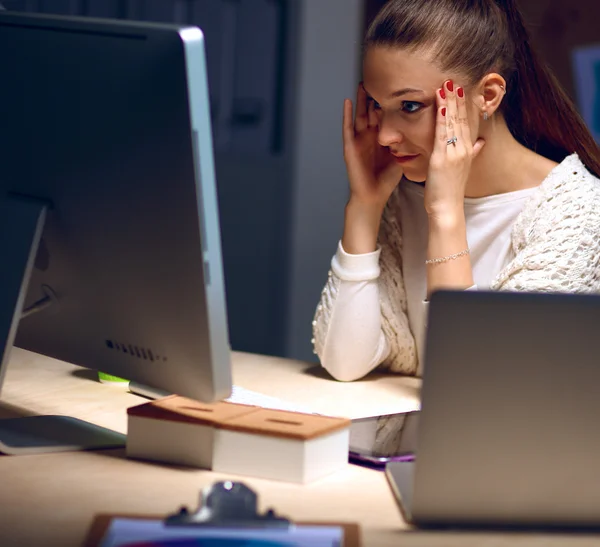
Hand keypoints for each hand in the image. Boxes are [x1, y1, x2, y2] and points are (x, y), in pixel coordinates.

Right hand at [342, 83, 403, 209]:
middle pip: (372, 111)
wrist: (372, 196)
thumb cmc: (386, 180)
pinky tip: (347, 102)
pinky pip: (347, 128)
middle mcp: (369, 137)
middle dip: (376, 95)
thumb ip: (409, 142)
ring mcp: (358, 141)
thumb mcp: (401, 156)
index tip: (400, 84)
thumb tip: (428, 131)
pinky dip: (346, 115)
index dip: (392, 101)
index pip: (387, 114)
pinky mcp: (350, 147)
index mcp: (382, 138)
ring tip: (362, 82)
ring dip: (360, 100)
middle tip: (380, 75)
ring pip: (359, 115)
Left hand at [424, 80, 485, 220]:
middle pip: (461, 118)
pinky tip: (440, 106)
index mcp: (467, 150)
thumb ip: (472, 153)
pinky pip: (442, 135)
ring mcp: (454, 154)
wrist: (447, 209)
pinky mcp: (443, 159)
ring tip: (446, 85)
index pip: (466, 122)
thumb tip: (480, 142)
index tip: (460, 88)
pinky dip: (442, 119)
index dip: (463, 105)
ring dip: (449, 103)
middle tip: (453, 79)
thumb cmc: (450, 191)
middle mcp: (463, 149)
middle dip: (457, 98)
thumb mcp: (462, 169)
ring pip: (452, 123)